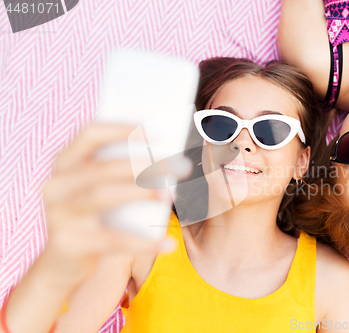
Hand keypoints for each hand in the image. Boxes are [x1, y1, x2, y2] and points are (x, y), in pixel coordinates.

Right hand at [41, 123, 189, 282]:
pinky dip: (143, 242)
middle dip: (144, 165)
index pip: (91, 134)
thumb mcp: (102, 190)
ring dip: (141, 193)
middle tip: (180, 167)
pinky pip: (112, 240)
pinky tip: (168, 243)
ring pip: (102, 195)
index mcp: (66, 162)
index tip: (160, 134)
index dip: (124, 130)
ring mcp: (59, 214)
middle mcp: (57, 184)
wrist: (62, 265)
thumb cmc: (94, 217)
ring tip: (170, 196)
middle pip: (103, 167)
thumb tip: (169, 158)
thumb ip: (124, 169)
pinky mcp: (69, 244)